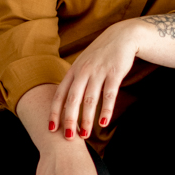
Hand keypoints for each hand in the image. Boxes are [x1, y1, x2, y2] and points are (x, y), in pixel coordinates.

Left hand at [49, 20, 140, 138]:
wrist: (122, 36)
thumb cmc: (101, 55)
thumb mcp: (84, 64)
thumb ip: (75, 81)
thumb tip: (65, 103)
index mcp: (73, 71)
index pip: (60, 94)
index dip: (55, 112)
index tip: (51, 128)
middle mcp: (83, 71)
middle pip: (72, 99)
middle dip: (69, 119)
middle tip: (68, 137)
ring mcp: (99, 72)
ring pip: (90, 99)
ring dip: (86, 119)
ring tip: (85, 135)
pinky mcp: (114, 73)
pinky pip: (109, 95)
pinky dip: (106, 110)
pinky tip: (103, 123)